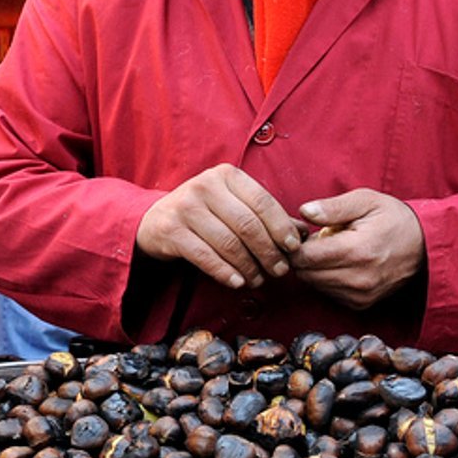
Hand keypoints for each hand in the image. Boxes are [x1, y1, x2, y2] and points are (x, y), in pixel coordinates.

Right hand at [135, 163, 303, 289]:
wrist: (154, 219)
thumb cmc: (204, 213)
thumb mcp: (233, 205)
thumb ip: (265, 216)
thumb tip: (303, 233)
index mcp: (226, 175)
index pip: (263, 202)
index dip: (282, 227)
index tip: (293, 248)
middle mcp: (204, 186)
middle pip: (247, 225)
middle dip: (268, 252)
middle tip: (279, 271)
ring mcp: (185, 207)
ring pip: (228, 243)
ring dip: (248, 266)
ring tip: (258, 280)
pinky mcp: (171, 230)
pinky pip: (205, 256)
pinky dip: (225, 272)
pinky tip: (238, 282)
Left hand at [290, 189, 424, 308]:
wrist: (426, 245)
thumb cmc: (393, 218)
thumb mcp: (366, 200)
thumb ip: (333, 207)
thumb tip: (304, 212)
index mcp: (356, 251)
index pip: (304, 257)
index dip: (294, 244)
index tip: (300, 232)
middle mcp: (358, 279)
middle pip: (305, 273)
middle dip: (301, 256)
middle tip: (313, 239)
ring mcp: (361, 294)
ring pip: (314, 285)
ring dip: (313, 268)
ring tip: (329, 249)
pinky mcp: (362, 304)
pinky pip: (328, 293)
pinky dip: (326, 279)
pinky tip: (339, 262)